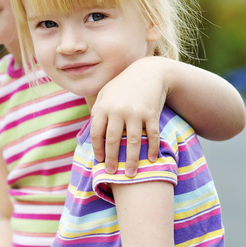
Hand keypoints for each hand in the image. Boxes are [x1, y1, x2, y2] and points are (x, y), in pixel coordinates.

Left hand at [90, 58, 165, 176]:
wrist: (149, 72)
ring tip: (131, 174)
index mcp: (104, 107)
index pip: (97, 133)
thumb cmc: (123, 85)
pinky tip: (152, 159)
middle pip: (113, 140)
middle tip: (112, 173)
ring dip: (132, 160)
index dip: (98, 149)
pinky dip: (153, 148)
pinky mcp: (151, 113)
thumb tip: (92, 130)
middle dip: (112, 159)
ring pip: (133, 141)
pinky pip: (152, 135)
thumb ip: (97, 109)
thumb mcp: (106, 93)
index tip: (100, 161)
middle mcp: (118, 111)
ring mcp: (136, 112)